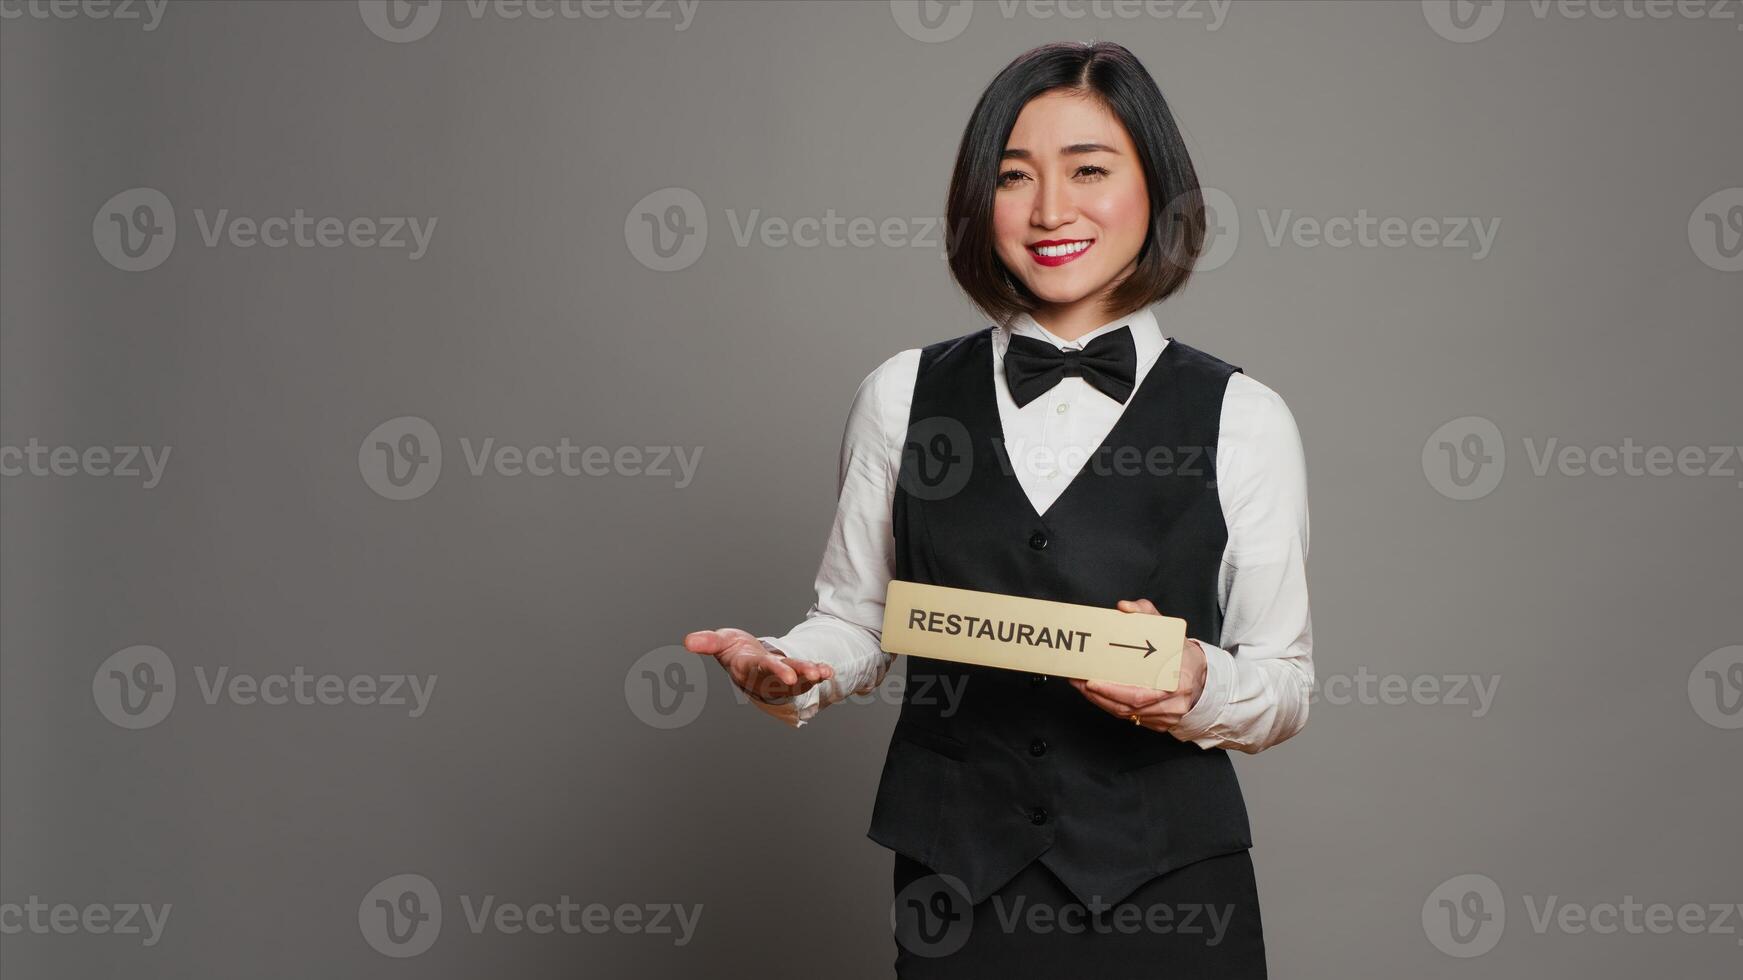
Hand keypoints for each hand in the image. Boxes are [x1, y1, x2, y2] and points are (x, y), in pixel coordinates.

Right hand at [684, 627, 833, 703]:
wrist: (746, 662)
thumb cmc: (734, 651)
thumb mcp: (721, 642)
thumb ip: (708, 642)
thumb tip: (687, 641)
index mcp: (747, 668)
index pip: (761, 669)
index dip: (775, 671)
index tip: (788, 676)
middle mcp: (765, 677)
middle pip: (783, 678)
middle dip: (798, 677)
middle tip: (813, 675)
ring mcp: (780, 680)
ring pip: (796, 681)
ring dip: (810, 677)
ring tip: (824, 672)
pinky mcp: (792, 678)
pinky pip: (805, 678)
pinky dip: (817, 674)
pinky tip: (827, 671)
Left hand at [1068, 599, 1207, 732]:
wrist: (1204, 678)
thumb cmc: (1183, 655)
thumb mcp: (1170, 631)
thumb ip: (1147, 613)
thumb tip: (1124, 607)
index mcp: (1177, 683)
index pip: (1139, 694)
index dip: (1113, 691)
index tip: (1092, 682)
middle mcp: (1173, 705)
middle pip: (1128, 707)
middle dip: (1098, 696)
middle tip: (1078, 681)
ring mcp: (1167, 718)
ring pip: (1127, 715)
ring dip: (1100, 702)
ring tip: (1082, 686)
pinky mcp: (1161, 724)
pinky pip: (1132, 718)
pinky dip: (1112, 707)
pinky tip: (1098, 695)